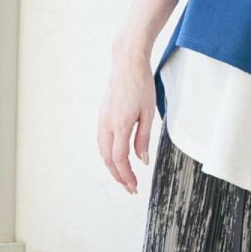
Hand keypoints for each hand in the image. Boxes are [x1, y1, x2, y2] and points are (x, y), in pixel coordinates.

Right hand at [98, 43, 155, 192]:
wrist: (127, 63)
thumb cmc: (141, 84)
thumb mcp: (148, 113)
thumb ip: (143, 139)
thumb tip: (141, 160)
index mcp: (120, 124)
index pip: (120, 158)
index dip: (126, 175)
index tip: (134, 186)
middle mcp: (107, 124)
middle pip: (108, 159)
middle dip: (119, 176)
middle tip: (131, 188)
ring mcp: (102, 119)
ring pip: (103, 151)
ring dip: (112, 167)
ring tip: (125, 177)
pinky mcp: (102, 115)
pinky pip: (102, 141)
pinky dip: (109, 154)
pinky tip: (117, 159)